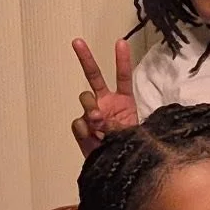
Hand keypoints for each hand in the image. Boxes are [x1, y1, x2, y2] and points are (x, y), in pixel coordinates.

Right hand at [71, 38, 138, 154]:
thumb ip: (117, 123)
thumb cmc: (130, 148)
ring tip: (99, 121)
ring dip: (91, 106)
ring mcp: (92, 114)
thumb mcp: (132, 134)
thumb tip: (95, 118)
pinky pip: (78, 122)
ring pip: (85, 99)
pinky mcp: (82, 129)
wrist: (118, 167)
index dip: (122, 60)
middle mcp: (106, 103)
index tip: (120, 42)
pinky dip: (84, 128)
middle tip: (77, 42)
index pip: (122, 76)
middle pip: (93, 76)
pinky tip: (92, 136)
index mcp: (124, 100)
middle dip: (85, 58)